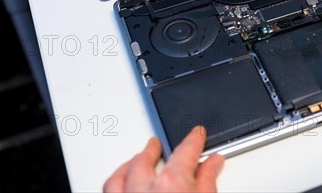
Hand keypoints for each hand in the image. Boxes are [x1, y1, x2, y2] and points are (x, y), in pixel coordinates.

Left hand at [104, 126, 223, 192]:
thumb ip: (208, 182)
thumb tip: (213, 164)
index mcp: (171, 184)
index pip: (185, 153)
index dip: (193, 140)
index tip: (197, 133)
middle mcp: (144, 190)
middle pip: (146, 160)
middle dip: (152, 149)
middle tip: (157, 142)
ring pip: (120, 175)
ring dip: (130, 164)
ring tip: (137, 158)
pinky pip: (109, 190)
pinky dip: (116, 181)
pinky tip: (121, 180)